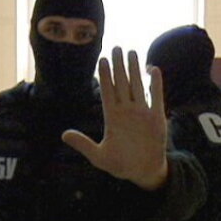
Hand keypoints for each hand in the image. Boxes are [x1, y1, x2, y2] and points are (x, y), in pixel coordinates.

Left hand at [62, 47, 167, 190]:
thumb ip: (83, 144)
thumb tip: (64, 135)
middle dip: (118, 66)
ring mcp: (142, 113)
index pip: (107, 92)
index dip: (105, 77)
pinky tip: (152, 69)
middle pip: (121, 84)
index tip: (102, 60)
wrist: (143, 172)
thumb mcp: (98, 157)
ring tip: (132, 52)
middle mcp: (127, 112)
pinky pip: (156, 97)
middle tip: (116, 48)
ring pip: (137, 86)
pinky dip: (155, 84)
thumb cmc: (121, 165)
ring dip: (135, 70)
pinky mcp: (156, 118)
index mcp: (112, 118)